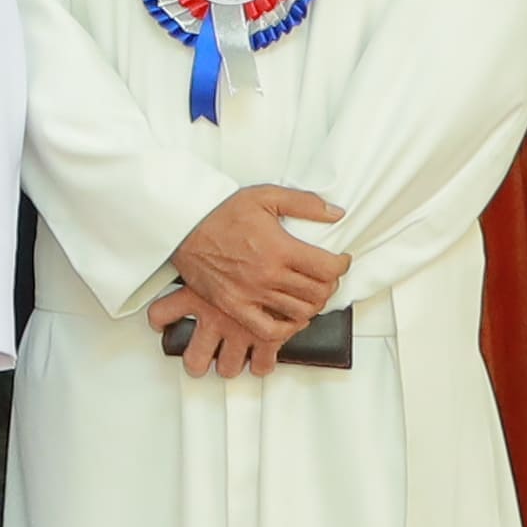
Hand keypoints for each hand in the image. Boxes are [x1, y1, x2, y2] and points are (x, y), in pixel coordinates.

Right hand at [157, 185, 345, 370]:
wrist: (184, 227)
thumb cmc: (222, 211)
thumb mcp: (265, 196)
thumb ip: (305, 203)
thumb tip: (336, 213)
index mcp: (280, 248)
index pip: (328, 268)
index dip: (342, 265)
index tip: (340, 260)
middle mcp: (268, 275)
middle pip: (318, 292)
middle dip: (329, 284)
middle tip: (325, 275)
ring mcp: (251, 294)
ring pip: (299, 312)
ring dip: (312, 304)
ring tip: (309, 292)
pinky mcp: (234, 306)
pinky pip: (268, 330)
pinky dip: (286, 329)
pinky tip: (290, 318)